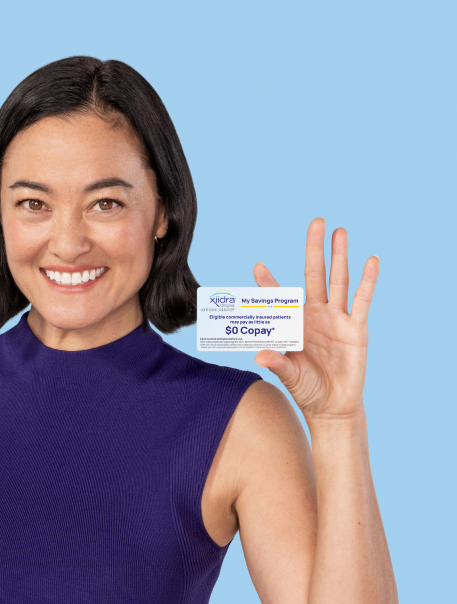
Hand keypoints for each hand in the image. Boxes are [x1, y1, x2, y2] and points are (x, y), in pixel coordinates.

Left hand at [253, 217, 378, 423]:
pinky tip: (370, 260)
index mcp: (293, 323)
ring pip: (338, 280)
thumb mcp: (289, 376)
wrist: (332, 406)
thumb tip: (259, 356)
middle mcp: (313, 315)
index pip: (279, 297)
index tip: (257, 266)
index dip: (268, 283)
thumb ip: (277, 363)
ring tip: (340, 231)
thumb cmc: (306, 388)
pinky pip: (362, 300)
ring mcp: (336, 318)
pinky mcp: (356, 328)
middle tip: (315, 222)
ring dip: (339, 256)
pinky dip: (367, 280)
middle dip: (313, 249)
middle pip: (313, 274)